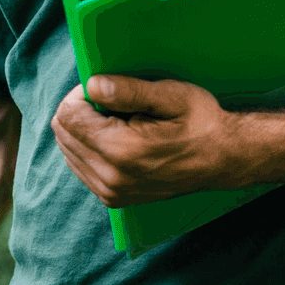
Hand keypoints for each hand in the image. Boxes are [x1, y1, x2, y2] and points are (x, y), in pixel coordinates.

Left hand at [51, 76, 240, 205]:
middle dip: (80, 110)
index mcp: (121, 151)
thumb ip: (128, 91)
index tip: (107, 88)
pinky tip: (117, 138)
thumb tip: (92, 85)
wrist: (222, 159)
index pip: (68, 115)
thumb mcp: (171, 96)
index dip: (81, 93)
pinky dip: (89, 146)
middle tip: (113, 102)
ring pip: (67, 149)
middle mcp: (110, 177)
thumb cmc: (200, 122)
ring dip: (84, 129)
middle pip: (62, 132)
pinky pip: (79, 165)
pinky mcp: (112, 198)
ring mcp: (110, 192)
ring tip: (119, 121)